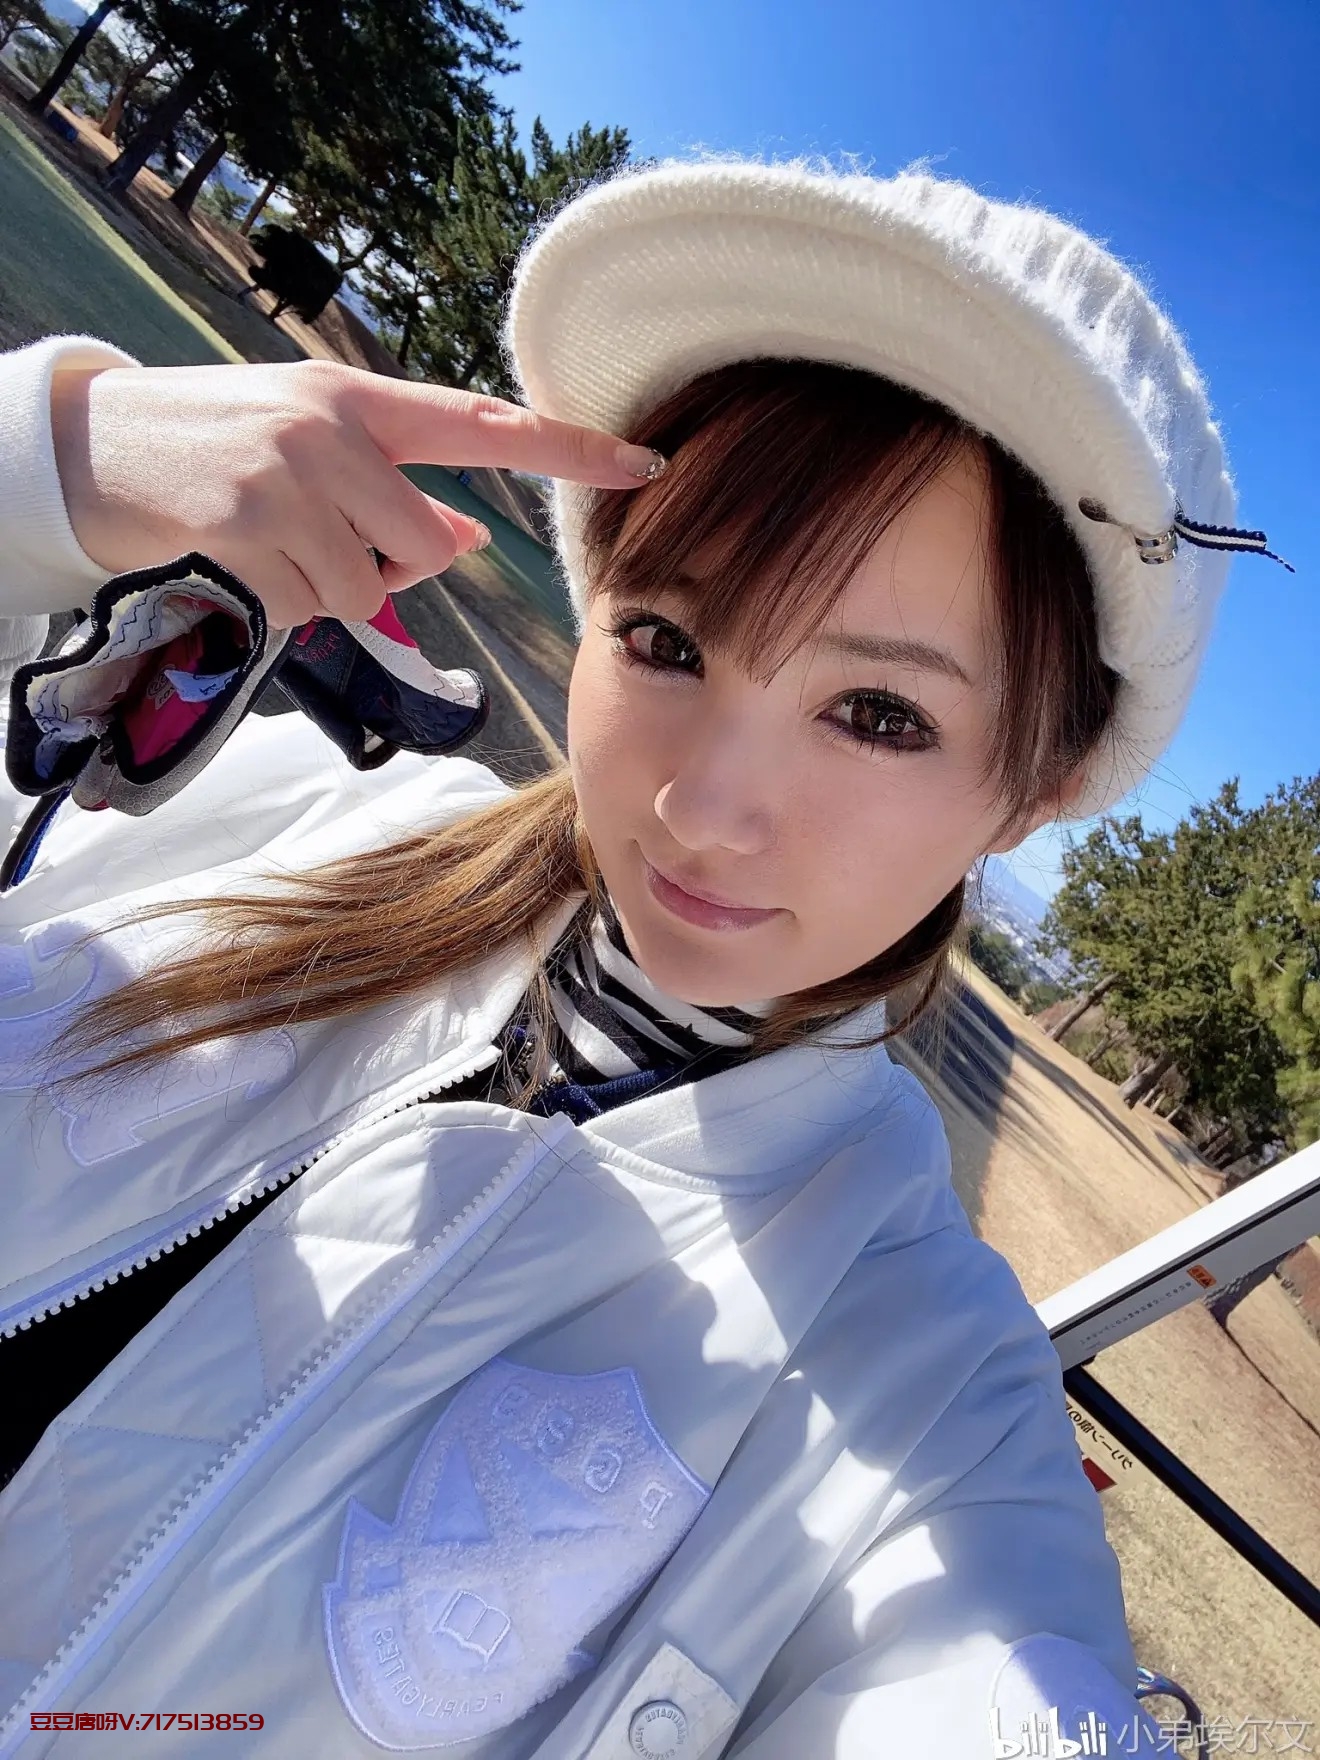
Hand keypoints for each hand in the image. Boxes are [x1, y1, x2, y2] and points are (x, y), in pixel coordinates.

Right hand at [49, 358, 665, 629]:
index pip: (485, 424)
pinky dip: (288, 603)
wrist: (102, 444)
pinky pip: (312, 606)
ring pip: (367, 588)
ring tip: (276, 545)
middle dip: (391, 569)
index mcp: (362, 398)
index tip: (644, 461)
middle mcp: (334, 428)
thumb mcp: (315, 441)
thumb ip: (394, 484)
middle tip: (327, 542)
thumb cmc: (224, 442)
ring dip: (330, 590)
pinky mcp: (250, 525)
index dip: (569, 447)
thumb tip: (469, 541)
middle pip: (424, 547)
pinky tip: (247, 559)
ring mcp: (289, 476)